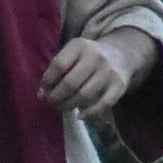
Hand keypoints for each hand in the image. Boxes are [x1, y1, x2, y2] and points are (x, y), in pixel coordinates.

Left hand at [40, 29, 156, 117]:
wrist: (119, 55)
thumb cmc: (85, 58)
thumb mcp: (69, 56)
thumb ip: (54, 72)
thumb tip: (42, 96)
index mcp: (79, 46)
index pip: (59, 66)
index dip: (47, 82)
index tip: (44, 91)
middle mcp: (96, 57)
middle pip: (70, 83)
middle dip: (56, 97)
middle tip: (51, 103)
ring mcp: (109, 71)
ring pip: (84, 95)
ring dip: (69, 105)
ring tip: (62, 107)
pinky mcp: (120, 85)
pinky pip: (103, 104)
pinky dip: (89, 113)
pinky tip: (79, 115)